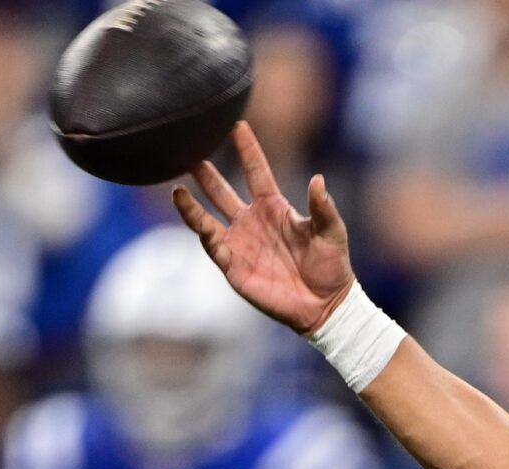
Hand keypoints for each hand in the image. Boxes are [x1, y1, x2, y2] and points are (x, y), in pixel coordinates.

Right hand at [173, 122, 354, 334]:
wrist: (326, 306)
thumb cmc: (331, 266)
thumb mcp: (332, 233)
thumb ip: (323, 207)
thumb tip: (319, 180)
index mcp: (274, 208)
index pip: (256, 171)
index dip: (246, 149)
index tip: (234, 123)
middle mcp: (252, 221)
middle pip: (221, 191)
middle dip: (204, 172)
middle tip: (186, 150)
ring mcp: (241, 243)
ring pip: (208, 219)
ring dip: (191, 206)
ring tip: (176, 189)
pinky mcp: (235, 268)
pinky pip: (215, 249)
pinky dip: (207, 238)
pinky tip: (201, 227)